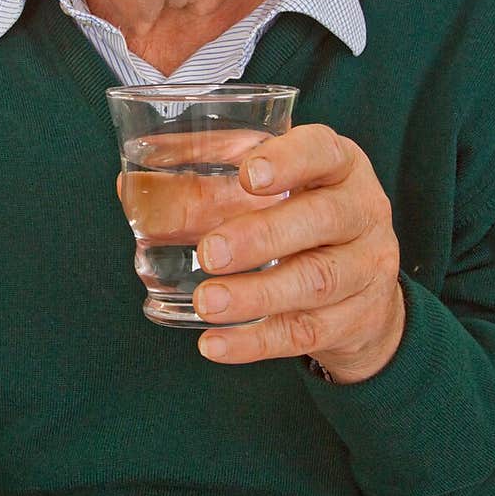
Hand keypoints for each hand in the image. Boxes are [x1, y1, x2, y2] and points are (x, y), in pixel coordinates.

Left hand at [193, 123, 405, 382]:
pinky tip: (213, 344)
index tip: (248, 175)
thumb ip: (210, 174)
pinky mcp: (355, 319)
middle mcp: (362, 211)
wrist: (366, 286)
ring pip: (315, 281)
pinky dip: (254, 343)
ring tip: (205, 301)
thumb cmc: (303, 213)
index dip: (289, 160)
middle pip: (322, 219)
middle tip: (209, 251)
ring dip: (255, 294)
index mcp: (340, 165)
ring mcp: (366, 268)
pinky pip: (304, 333)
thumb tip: (128, 184)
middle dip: (262, 236)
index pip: (324, 151)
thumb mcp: (277, 183)